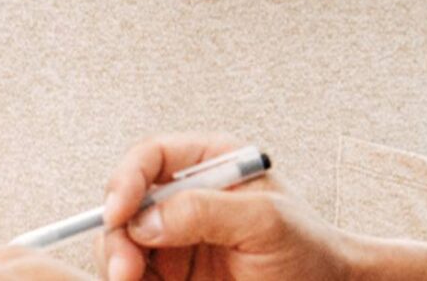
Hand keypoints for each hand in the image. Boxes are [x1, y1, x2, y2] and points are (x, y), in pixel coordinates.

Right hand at [98, 134, 355, 280]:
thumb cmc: (310, 250)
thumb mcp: (266, 222)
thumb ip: (206, 210)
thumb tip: (145, 219)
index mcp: (209, 164)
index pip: (150, 158)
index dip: (127, 180)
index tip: (120, 212)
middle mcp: (184, 197)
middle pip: (125, 202)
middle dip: (117, 233)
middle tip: (126, 269)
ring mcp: (175, 237)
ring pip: (120, 241)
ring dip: (117, 262)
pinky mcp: (171, 273)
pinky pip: (135, 272)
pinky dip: (129, 279)